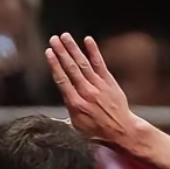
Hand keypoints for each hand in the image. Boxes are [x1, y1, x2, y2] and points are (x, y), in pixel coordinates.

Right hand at [46, 33, 138, 148]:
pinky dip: (93, 51)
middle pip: (71, 68)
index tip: (48, 52)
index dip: (55, 65)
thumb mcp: (75, 127)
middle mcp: (86, 92)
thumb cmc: (96, 132)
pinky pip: (100, 63)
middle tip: (54, 39)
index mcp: (75, 104)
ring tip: (65, 36)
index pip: (62, 80)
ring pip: (83, 63)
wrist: (120, 130)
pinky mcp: (108, 81)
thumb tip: (52, 109)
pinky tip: (87, 40)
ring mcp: (98, 86)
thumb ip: (64, 114)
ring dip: (73, 48)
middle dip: (61, 52)